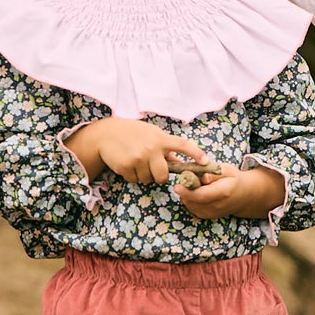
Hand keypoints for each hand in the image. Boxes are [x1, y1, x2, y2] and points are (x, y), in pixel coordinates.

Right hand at [67, 117, 207, 184]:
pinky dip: (132, 175)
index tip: (206, 162)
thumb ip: (166, 146)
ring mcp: (138, 158)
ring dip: (144, 175)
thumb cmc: (133, 134)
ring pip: (148, 180)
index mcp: (161, 138)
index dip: (196, 154)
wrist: (107, 133)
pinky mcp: (126, 166)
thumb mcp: (152, 134)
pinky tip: (127, 163)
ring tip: (136, 161)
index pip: (183, 145)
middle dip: (159, 176)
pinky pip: (135, 180)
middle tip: (151, 168)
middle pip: (163, 176)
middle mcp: (151, 148)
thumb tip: (180, 162)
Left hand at [177, 165, 285, 220]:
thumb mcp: (227, 169)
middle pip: (193, 201)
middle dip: (184, 191)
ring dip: (186, 195)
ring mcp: (212, 213)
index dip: (187, 192)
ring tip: (194, 185)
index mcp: (223, 192)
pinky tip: (195, 192)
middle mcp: (217, 206)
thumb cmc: (233, 179)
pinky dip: (189, 200)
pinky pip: (192, 208)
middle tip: (185, 180)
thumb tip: (204, 177)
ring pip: (190, 205)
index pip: (201, 195)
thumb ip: (214, 172)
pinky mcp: (207, 216)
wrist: (243, 195)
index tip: (177, 186)